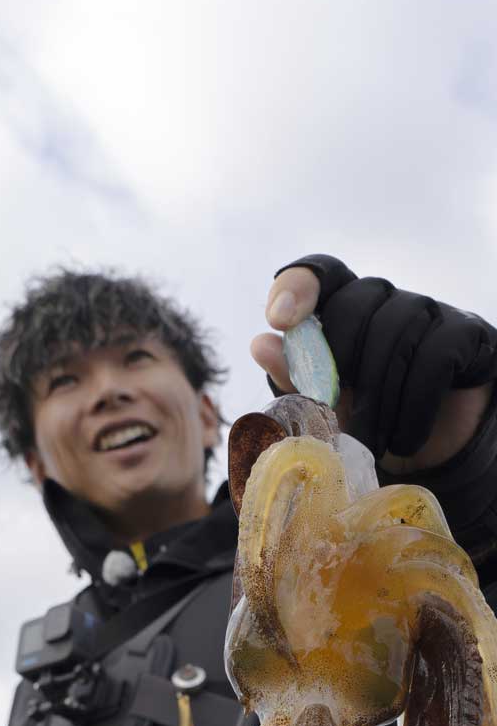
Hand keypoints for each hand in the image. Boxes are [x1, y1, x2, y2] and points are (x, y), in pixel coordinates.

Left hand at [251, 256, 494, 473]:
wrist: (431, 452)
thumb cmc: (371, 420)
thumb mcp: (324, 407)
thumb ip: (294, 377)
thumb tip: (260, 344)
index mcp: (346, 308)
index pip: (321, 273)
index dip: (298, 287)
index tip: (280, 321)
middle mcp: (388, 299)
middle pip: (355, 306)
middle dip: (340, 368)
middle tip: (338, 417)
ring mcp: (430, 311)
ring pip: (395, 335)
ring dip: (379, 400)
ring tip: (374, 443)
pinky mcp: (465, 334)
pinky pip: (434, 358)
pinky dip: (414, 406)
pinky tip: (405, 439)